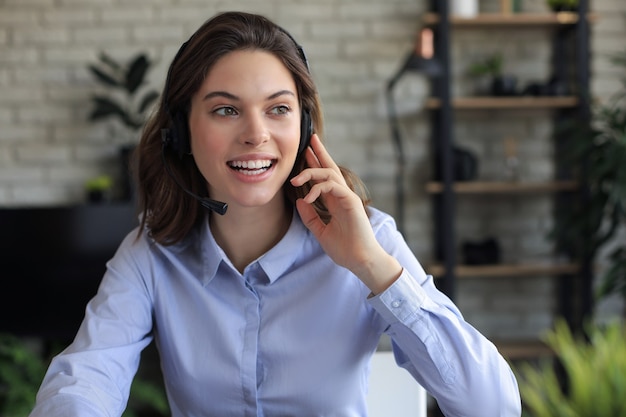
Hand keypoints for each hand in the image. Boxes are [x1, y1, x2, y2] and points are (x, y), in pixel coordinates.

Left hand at [290, 134, 401, 293]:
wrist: (360, 261)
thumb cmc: (345, 249)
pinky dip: (319, 188)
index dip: (316, 164)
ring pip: (330, 174)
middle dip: (320, 153)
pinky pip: (334, 186)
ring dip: (311, 172)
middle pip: (331, 168)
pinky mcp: (352, 202)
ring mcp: (348, 198)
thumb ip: (310, 217)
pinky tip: (308, 195)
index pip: (325, 178)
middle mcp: (342, 196)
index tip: (306, 153)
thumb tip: (300, 201)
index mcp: (336, 202)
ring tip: (295, 179)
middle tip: (310, 140)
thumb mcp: (320, 232)